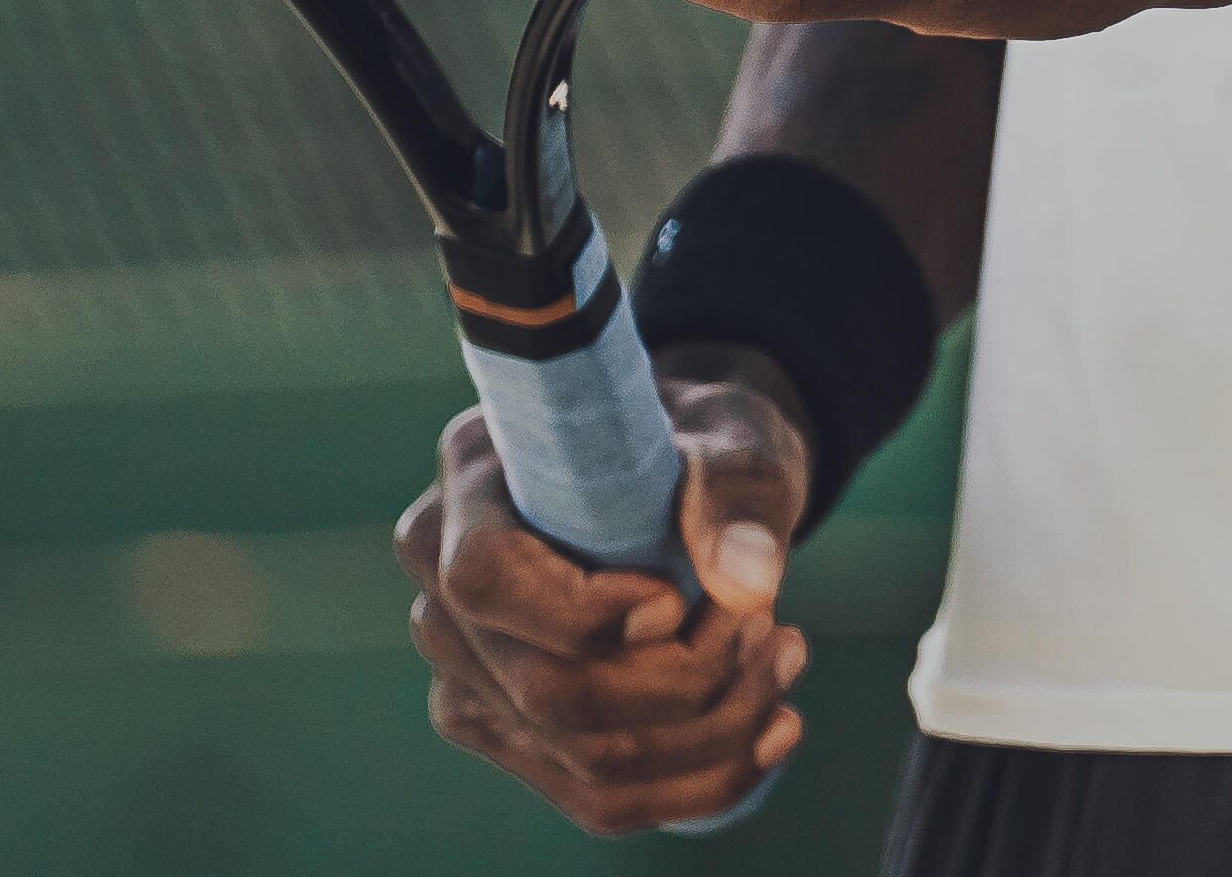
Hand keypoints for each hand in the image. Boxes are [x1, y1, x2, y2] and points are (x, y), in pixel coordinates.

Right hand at [393, 367, 811, 830]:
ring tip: (784, 663)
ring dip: (710, 734)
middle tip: (772, 629)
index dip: (584, 612)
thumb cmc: (700, 443)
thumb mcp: (733, 434)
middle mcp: (446, 589)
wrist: (692, 480)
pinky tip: (772, 730)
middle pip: (546, 691)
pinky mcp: (513, 736)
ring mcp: (469, 676)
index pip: (485, 578)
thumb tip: (746, 579)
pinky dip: (699, 779)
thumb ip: (737, 487)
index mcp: (473, 482)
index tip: (680, 598)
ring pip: (582, 758)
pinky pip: (599, 797)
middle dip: (686, 682)